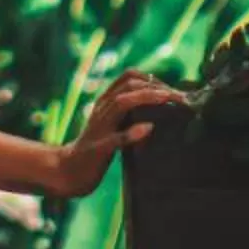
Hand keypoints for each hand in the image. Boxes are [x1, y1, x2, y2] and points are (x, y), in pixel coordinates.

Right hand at [49, 72, 184, 197]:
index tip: (173, 90)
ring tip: (167, 100)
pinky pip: (115, 138)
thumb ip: (129, 117)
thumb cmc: (96, 150)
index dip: (152, 78)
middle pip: (128, 85)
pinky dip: (132, 132)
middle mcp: (102, 110)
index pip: (128, 77)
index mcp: (105, 103)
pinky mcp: (99, 148)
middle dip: (156, 86)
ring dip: (147, 98)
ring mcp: (100, 128)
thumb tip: (159, 114)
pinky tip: (148, 128)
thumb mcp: (112, 127)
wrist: (68, 171)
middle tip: (180, 97)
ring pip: (121, 103)